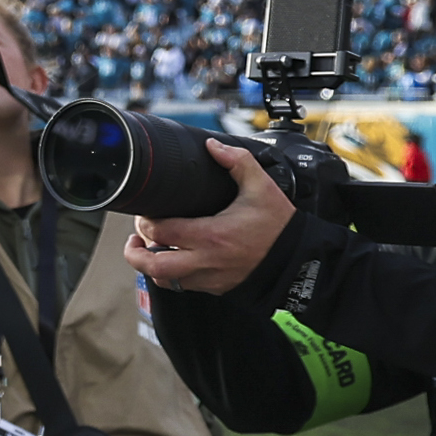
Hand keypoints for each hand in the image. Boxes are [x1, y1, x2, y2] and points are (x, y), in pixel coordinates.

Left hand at [123, 141, 299, 292]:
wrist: (300, 261)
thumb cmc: (280, 227)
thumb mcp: (262, 188)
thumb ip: (237, 162)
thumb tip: (213, 146)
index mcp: (211, 235)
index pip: (161, 232)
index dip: (144, 223)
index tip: (144, 214)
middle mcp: (206, 261)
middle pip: (154, 267)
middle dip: (135, 253)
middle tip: (135, 238)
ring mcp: (210, 278)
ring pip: (166, 281)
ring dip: (152, 266)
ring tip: (149, 250)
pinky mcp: (216, 289)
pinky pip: (183, 288)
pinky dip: (172, 276)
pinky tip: (173, 260)